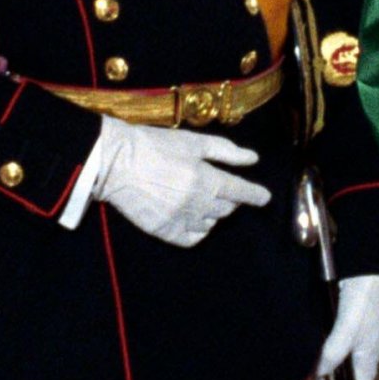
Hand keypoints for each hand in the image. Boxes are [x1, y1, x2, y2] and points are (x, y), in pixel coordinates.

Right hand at [93, 114, 270, 246]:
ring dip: (212, 212)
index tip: (264, 197)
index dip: (255, 195)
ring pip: (210, 223)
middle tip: (217, 186)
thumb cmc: (154, 145)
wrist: (115, 161)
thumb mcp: (192, 141)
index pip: (241, 192)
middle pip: (226, 209)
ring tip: (199, 198)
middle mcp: (197, 204)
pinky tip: (190, 217)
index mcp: (207, 180)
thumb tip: (253, 159)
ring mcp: (180, 220)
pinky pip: (192, 237)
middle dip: (228, 198)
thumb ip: (225, 151)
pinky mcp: (164, 231)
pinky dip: (197, 229)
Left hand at [313, 273, 378, 379]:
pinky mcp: (354, 311)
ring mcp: (363, 327)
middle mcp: (368, 344)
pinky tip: (312, 331)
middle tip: (305, 371)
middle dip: (329, 373)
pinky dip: (326, 336)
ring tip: (303, 354)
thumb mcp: (350, 327)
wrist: (374, 263)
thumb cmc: (366, 297)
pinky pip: (339, 331)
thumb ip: (336, 350)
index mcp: (370, 353)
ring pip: (343, 350)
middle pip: (349, 368)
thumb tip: (322, 373)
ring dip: (325, 355)